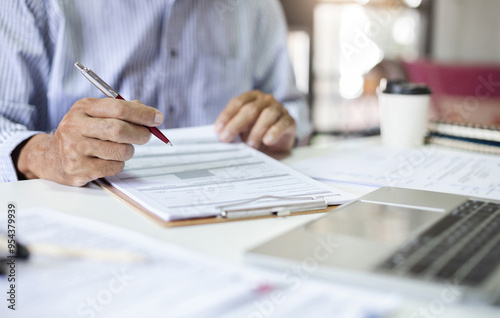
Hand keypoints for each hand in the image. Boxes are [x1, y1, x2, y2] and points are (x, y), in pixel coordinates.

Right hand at [16, 98, 162, 185]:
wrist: (51, 157)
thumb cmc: (82, 132)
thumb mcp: (95, 114)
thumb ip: (121, 110)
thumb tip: (151, 115)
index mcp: (83, 107)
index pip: (119, 108)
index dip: (143, 114)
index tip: (157, 118)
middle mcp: (76, 126)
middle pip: (119, 130)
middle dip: (140, 134)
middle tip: (147, 136)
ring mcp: (76, 149)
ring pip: (120, 151)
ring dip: (129, 151)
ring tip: (122, 148)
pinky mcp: (79, 169)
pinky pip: (114, 167)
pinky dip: (119, 164)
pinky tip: (109, 159)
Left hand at [215, 90, 295, 151]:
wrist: (278, 140)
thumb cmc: (256, 131)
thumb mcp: (243, 129)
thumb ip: (233, 129)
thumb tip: (220, 136)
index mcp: (252, 98)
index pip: (237, 103)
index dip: (227, 115)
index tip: (218, 130)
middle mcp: (266, 100)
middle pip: (251, 109)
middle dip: (236, 124)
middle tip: (226, 138)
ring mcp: (279, 109)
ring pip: (268, 115)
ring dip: (256, 131)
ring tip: (249, 145)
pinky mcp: (290, 121)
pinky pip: (282, 124)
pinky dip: (274, 132)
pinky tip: (267, 141)